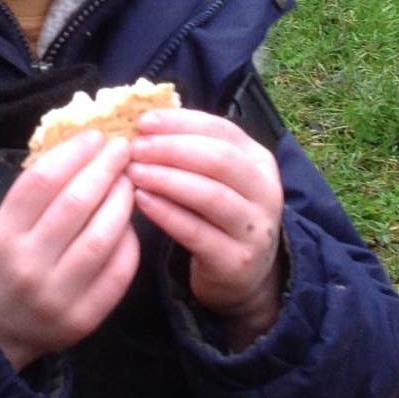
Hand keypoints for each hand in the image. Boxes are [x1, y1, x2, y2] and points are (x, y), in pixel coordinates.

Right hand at [0, 131, 139, 372]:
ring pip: (102, 237)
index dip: (74, 153)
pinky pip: (119, 271)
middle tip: (122, 149)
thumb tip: (85, 146)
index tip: (95, 136)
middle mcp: (28, 266)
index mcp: (3, 236)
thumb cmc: (3, 261)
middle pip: (76, 204)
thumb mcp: (2, 224)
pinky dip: (129, 241)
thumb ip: (36, 191)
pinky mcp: (84, 318)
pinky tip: (129, 223)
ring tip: (129, 181)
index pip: (42, 182)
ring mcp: (57, 296)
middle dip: (104, 169)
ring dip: (122, 200)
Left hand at [129, 108, 283, 350]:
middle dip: (172, 149)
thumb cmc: (218, 217)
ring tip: (133, 172)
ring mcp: (254, 228)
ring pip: (210, 195)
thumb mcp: (217, 180)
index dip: (181, 122)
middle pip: (220, 159)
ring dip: (166, 179)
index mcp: (260, 161)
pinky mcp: (236, 260)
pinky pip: (196, 232)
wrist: (243, 277)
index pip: (222, 130)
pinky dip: (166, 213)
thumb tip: (143, 122)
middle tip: (134, 148)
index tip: (143, 121)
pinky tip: (140, 201)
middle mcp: (265, 192)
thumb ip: (191, 151)